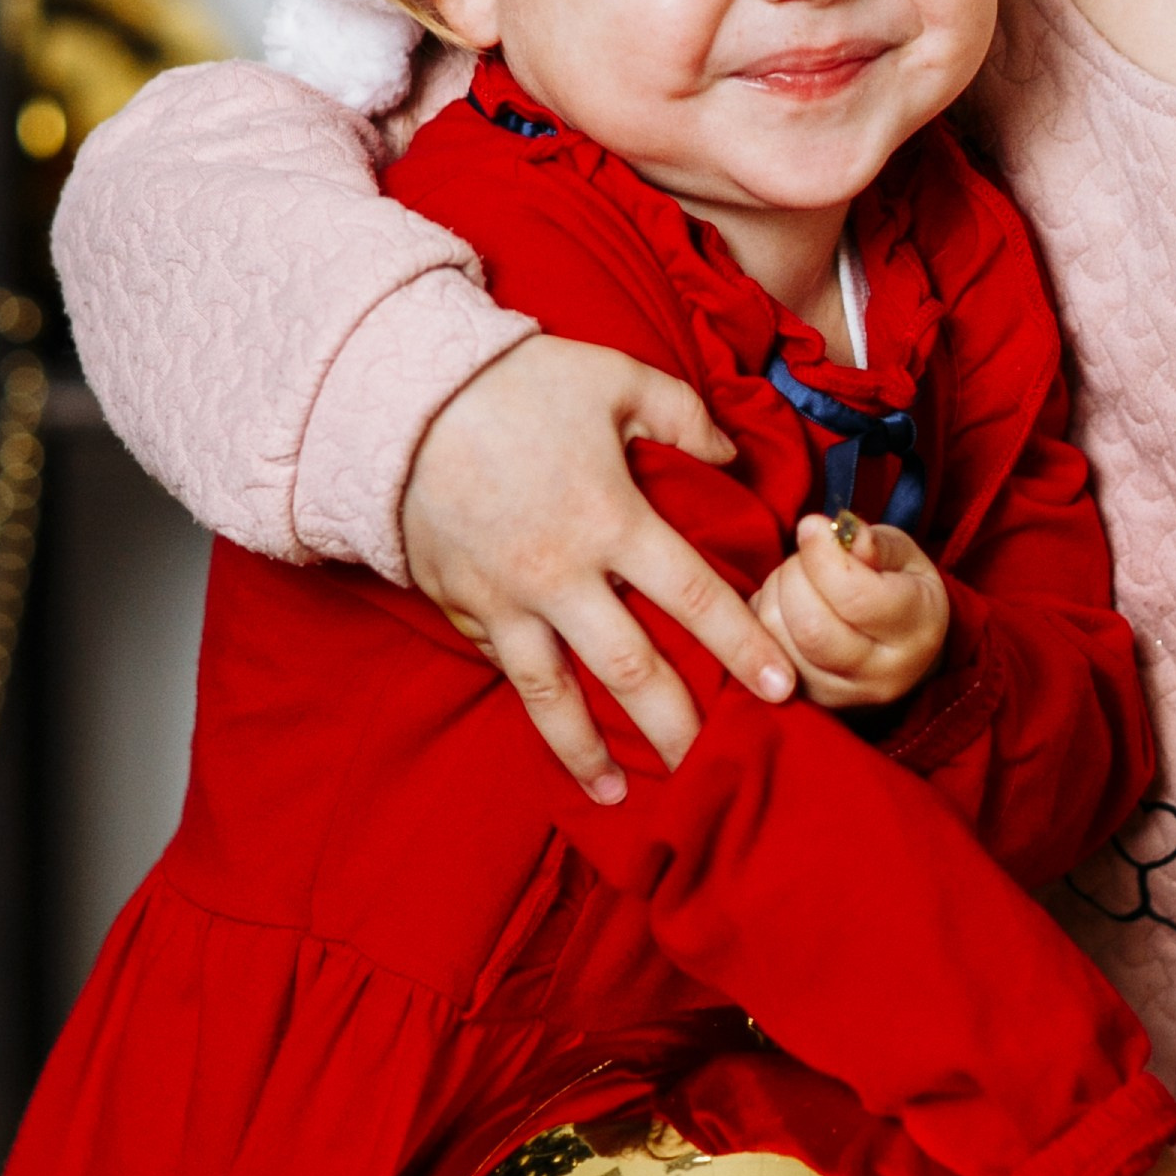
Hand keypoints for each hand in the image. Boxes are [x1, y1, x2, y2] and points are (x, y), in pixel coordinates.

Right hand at [401, 336, 795, 802]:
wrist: (396, 398)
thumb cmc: (515, 382)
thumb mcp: (614, 379)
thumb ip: (684, 418)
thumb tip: (733, 455)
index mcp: (611, 518)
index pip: (694, 597)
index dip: (742, 646)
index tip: (779, 690)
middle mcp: (560, 573)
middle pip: (631, 670)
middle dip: (676, 727)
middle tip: (714, 770)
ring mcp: (504, 599)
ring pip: (553, 695)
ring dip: (587, 752)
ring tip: (616, 797)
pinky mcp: (460, 607)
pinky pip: (504, 664)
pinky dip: (533, 701)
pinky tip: (558, 733)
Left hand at [751, 515, 950, 711]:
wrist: (900, 650)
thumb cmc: (899, 589)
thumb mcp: (901, 556)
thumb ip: (872, 543)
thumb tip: (835, 531)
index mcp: (916, 629)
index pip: (855, 597)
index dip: (822, 555)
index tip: (811, 525)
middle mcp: (882, 675)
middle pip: (811, 626)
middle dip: (795, 575)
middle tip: (807, 556)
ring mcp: (841, 697)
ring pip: (777, 639)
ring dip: (774, 594)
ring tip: (798, 579)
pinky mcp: (807, 701)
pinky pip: (760, 655)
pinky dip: (761, 620)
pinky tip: (785, 606)